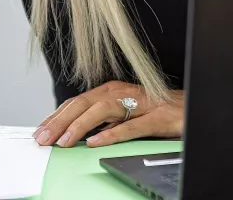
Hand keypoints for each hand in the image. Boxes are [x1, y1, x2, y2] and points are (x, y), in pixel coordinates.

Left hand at [33, 81, 182, 147]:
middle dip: (61, 120)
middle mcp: (124, 93)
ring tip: (64, 141)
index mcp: (114, 90)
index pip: (79, 101)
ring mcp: (141, 104)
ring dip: (80, 126)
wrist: (191, 107)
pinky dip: (111, 133)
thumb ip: (103, 119)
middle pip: (86, 103)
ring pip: (104, 111)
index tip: (41, 130)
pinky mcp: (156, 118)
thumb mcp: (125, 112)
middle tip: (43, 138)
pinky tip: (96, 142)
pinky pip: (131, 126)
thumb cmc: (158, 110)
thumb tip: (75, 132)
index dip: (58, 115)